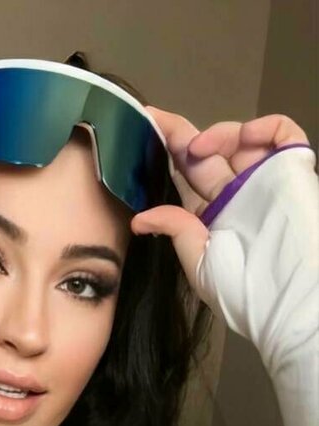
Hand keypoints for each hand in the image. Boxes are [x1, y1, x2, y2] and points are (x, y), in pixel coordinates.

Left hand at [131, 106, 309, 287]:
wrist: (284, 295)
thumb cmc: (241, 288)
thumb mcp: (197, 262)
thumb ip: (174, 230)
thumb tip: (140, 219)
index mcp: (213, 216)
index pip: (188, 176)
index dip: (168, 153)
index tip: (144, 131)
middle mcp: (237, 194)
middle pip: (209, 153)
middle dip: (181, 136)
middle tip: (158, 124)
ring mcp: (264, 179)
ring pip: (240, 140)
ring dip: (217, 134)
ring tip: (198, 148)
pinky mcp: (292, 168)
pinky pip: (282, 133)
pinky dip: (264, 126)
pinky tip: (244, 136)